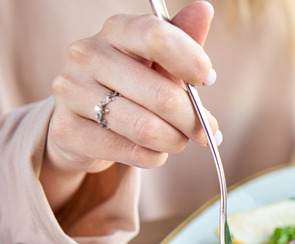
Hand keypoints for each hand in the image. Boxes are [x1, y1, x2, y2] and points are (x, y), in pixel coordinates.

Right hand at [46, 2, 218, 174]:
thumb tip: (204, 9)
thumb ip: (183, 38)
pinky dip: (153, 156)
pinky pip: (131, 152)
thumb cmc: (135, 83)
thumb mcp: (161, 60)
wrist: (86, 119)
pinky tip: (153, 150)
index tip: (206, 79)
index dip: (192, 62)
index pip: (158, 37)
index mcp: (116, 29)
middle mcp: (87, 54)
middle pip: (163, 97)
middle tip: (206, 131)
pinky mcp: (67, 130)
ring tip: (178, 140)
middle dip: (194, 121)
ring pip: (148, 129)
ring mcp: (71, 92)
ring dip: (175, 141)